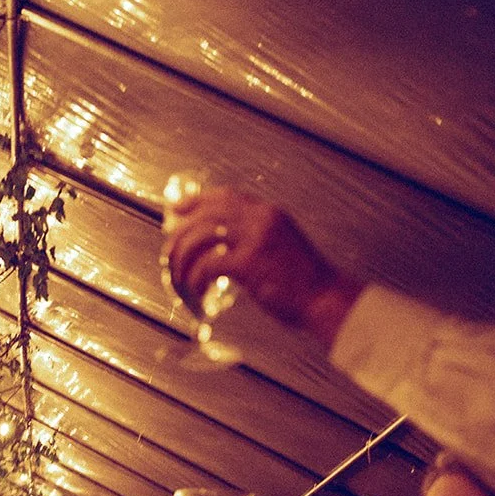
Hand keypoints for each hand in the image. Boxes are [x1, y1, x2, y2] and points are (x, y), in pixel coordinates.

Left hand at [164, 188, 364, 349]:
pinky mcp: (249, 263)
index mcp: (268, 213)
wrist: (325, 298)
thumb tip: (218, 244)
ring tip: (179, 276)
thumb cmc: (302, 281)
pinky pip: (207, 265)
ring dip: (182, 258)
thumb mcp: (279, 246)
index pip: (225, 197)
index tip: (177, 209)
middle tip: (169, 252)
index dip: (197, 200)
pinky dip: (195, 278)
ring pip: (200, 237)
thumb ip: (253, 239)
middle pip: (206, 214)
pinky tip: (196, 290)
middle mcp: (261, 219)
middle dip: (180, 232)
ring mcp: (255, 239)